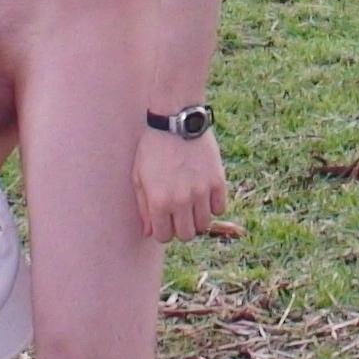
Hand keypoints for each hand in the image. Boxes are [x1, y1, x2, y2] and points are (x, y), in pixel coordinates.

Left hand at [133, 127, 227, 241]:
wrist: (177, 121)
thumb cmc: (152, 148)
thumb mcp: (139, 177)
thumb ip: (143, 207)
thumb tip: (149, 232)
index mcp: (159, 201)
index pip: (164, 236)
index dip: (163, 231)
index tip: (164, 221)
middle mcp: (181, 201)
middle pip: (186, 235)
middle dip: (180, 228)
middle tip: (178, 215)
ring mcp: (202, 191)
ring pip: (204, 224)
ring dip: (197, 219)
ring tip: (192, 205)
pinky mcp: (217, 181)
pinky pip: (220, 208)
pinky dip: (213, 206)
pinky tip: (204, 195)